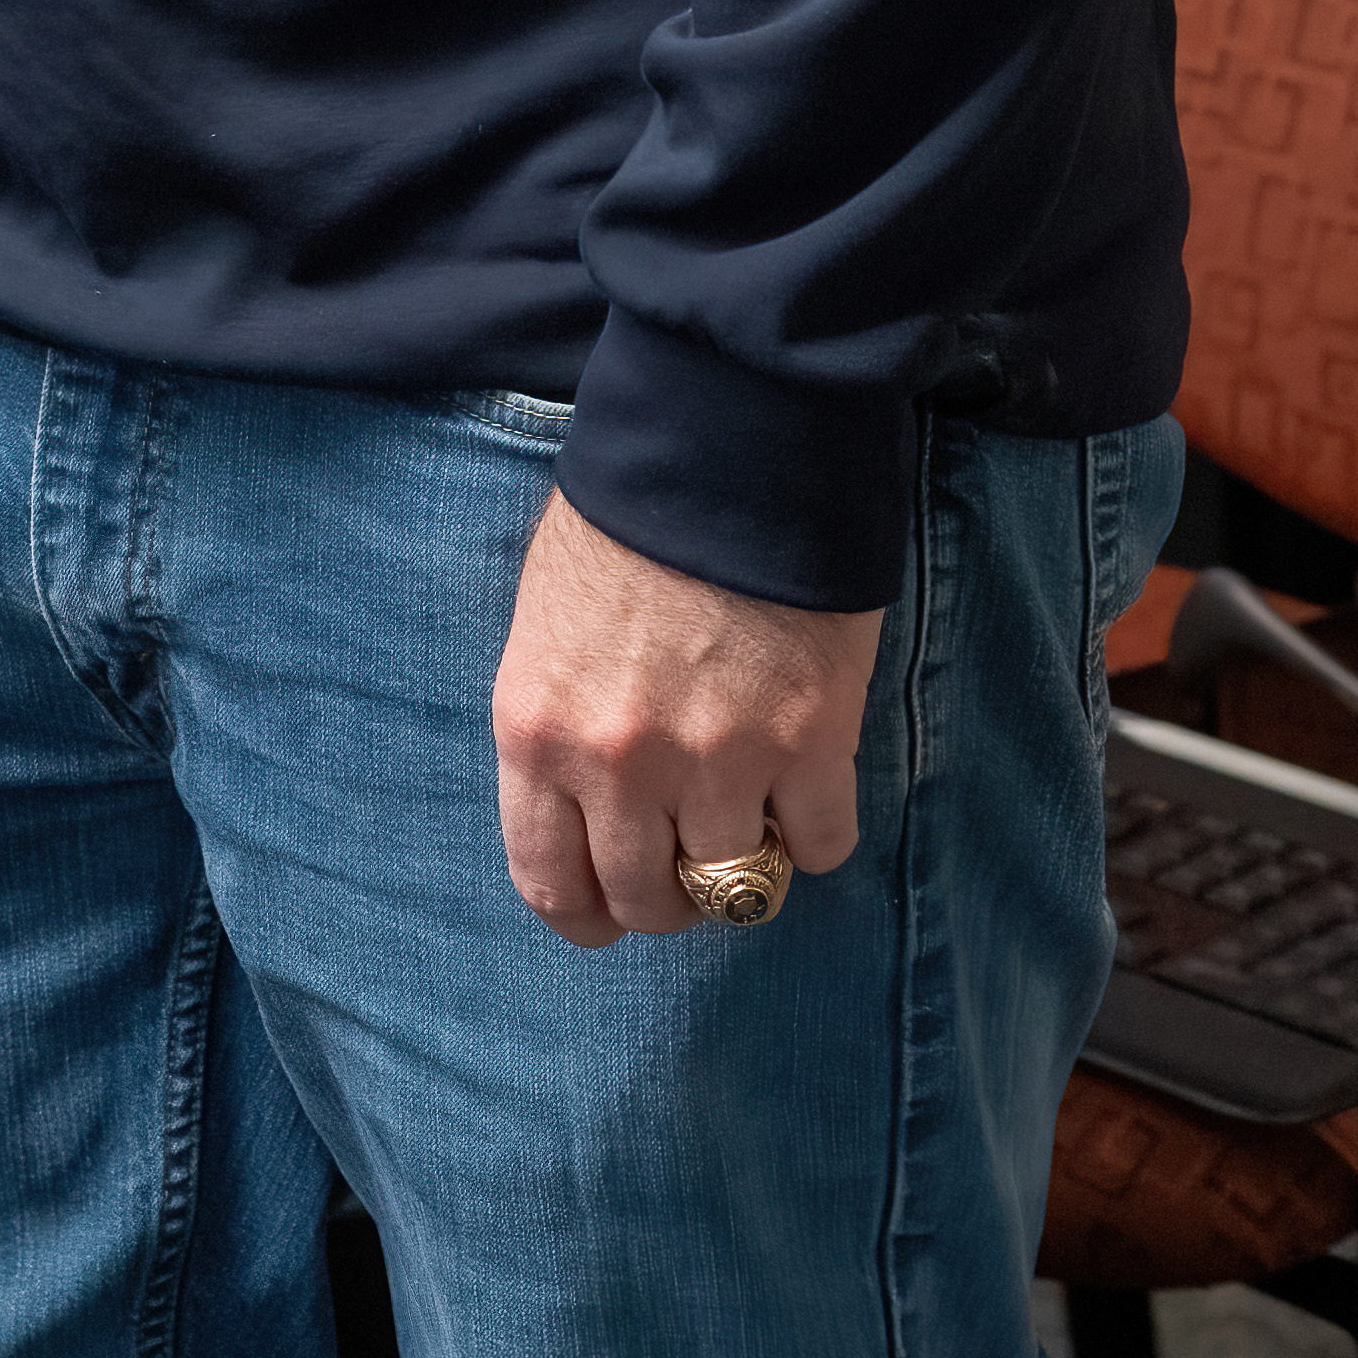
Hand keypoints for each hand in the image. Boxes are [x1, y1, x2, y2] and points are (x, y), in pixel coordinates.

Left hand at [492, 492, 881, 947]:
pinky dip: (816, 836)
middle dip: (671, 898)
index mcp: (536, 730)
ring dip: (747, 866)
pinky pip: (821, 846)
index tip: (612, 913)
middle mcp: (616, 763)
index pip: (549, 883)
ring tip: (753, 818)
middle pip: (649, 903)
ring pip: (735, 887)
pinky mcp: (809, 741)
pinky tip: (806, 793)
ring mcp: (715, 760)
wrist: (722, 442)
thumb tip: (585, 804)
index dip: (588, 915)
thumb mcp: (546, 623)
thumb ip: (560, 724)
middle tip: (691, 860)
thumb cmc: (626, 520)